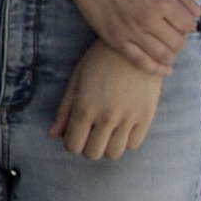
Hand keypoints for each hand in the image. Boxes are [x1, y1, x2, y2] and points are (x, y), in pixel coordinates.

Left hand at [53, 39, 164, 162]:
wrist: (134, 47)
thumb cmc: (99, 62)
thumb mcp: (76, 81)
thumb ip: (64, 111)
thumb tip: (53, 136)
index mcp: (85, 108)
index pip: (73, 146)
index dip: (72, 143)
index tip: (75, 133)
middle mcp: (107, 117)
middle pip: (93, 154)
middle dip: (88, 146)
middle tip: (91, 133)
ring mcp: (128, 118)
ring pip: (114, 153)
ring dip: (108, 146)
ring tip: (107, 131)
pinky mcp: (147, 116)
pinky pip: (134, 144)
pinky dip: (126, 141)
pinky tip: (122, 127)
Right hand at [55, 0, 200, 71]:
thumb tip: (197, 13)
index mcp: (163, 1)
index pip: (188, 25)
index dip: (188, 24)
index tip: (182, 22)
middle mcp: (149, 19)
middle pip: (177, 42)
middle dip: (180, 40)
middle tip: (174, 34)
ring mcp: (130, 31)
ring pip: (161, 55)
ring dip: (170, 55)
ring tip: (169, 52)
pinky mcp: (114, 39)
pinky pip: (139, 61)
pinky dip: (154, 69)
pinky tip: (163, 70)